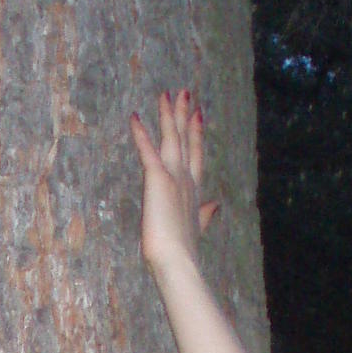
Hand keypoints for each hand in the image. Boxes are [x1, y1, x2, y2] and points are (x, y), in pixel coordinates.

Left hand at [129, 88, 218, 276]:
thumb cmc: (183, 251)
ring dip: (170, 115)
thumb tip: (217, 204)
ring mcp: (174, 177)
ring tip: (168, 93)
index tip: (198, 115)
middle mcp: (186, 178)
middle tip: (185, 92)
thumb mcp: (196, 227)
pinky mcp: (158, 178)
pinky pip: (148, 150)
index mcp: (193, 190)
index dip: (197, 135)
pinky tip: (134, 117)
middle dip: (185, 116)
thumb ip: (205, 214)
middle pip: (187, 140)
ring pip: (173, 138)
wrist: (178, 260)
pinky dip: (141, 134)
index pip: (196, 155)